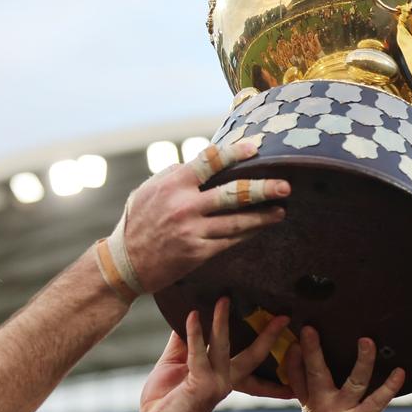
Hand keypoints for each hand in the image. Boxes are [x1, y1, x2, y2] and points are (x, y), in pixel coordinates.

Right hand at [124, 140, 290, 292]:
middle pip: (233, 194)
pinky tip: (259, 229)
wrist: (126, 264)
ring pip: (237, 222)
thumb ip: (176, 175)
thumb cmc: (138, 222)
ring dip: (262, 217)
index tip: (256, 147)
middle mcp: (185, 206)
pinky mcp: (197, 253)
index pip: (209, 161)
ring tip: (281, 211)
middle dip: (262, 190)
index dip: (234, 152)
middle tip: (286, 186)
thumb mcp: (149, 190)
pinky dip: (247, 235)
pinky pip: (229, 242)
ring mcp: (192, 231)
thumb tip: (203, 161)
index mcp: (173, 184)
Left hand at [135, 298, 290, 411]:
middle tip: (284, 317)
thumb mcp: (176, 365)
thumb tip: (190, 314)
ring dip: (222, 320)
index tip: (290, 342)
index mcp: (224, 379)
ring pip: (224, 345)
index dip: (272, 354)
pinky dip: (194, 332)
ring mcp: (216, 383)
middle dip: (270, 336)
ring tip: (224, 299)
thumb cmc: (164, 401)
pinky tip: (192, 315)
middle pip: (254, 355)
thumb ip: (185, 342)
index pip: (254, 367)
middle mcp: (226, 382)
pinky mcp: (201, 384)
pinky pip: (198, 352)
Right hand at [284, 328, 403, 411]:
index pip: (296, 378)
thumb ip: (319, 399)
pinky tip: (399, 373)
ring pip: (353, 380)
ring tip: (366, 341)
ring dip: (362, 360)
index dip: (293, 359)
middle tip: (309, 330)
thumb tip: (324, 379)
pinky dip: (390, 385)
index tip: (294, 340)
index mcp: (310, 405)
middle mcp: (322, 406)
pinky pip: (377, 400)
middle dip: (312, 350)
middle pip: (315, 372)